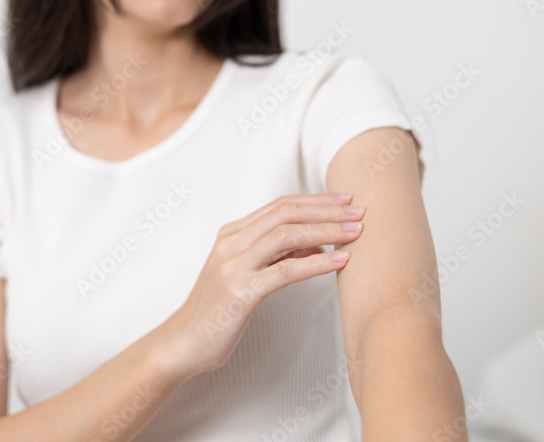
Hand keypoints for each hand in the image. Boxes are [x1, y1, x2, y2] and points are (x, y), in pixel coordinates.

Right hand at [156, 193, 365, 377]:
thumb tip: (317, 241)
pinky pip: (285, 271)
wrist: (184, 342)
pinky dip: (316, 263)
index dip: (315, 200)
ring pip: (287, 235)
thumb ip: (276, 254)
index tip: (345, 200)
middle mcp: (231, 243)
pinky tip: (339, 261)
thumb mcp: (246, 273)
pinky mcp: (240, 292)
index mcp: (231, 234)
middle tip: (359, 212)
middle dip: (326, 210)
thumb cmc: (218, 310)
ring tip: (355, 233)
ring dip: (326, 231)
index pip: (280, 205)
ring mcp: (234, 266)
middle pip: (286, 213)